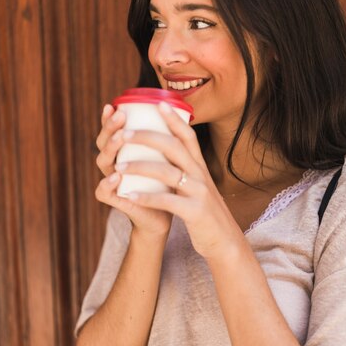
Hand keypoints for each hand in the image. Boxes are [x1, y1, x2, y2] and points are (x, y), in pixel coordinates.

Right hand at [94, 104, 171, 236]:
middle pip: (104, 143)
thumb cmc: (164, 184)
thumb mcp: (166, 159)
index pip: (111, 132)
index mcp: (123, 153)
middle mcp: (114, 165)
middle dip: (110, 127)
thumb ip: (165, 138)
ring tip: (120, 138)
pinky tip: (117, 174)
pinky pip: (103, 192)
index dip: (110, 119)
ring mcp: (113, 183)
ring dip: (110, 148)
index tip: (115, 104)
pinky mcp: (116, 201)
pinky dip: (108, 183)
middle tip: (120, 115)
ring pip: (102, 162)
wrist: (164, 216)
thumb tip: (176, 108)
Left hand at [115, 101, 243, 258]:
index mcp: (201, 168)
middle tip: (124, 133)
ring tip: (119, 165)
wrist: (225, 241)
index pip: (188, 137)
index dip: (174, 119)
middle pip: (174, 147)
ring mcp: (199, 193)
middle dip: (148, 137)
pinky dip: (148, 197)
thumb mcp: (199, 186)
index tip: (158, 104)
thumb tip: (168, 154)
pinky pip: (168, 201)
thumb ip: (186, 171)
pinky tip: (130, 195)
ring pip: (168, 172)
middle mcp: (201, 176)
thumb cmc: (205, 213)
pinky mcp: (195, 212)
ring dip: (141, 166)